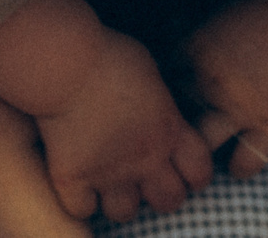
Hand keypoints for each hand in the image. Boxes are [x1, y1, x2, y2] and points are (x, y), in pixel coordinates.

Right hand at [29, 28, 212, 222]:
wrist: (68, 63)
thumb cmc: (110, 55)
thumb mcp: (151, 72)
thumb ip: (160, 101)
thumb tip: (159, 106)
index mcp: (169, 130)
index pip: (199, 172)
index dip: (195, 176)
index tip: (186, 171)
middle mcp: (146, 159)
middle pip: (169, 202)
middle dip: (161, 193)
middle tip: (146, 179)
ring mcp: (109, 173)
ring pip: (125, 213)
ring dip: (119, 199)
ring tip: (109, 181)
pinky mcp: (73, 179)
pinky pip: (81, 210)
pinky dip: (79, 200)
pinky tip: (77, 181)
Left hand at [184, 0, 267, 177]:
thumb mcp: (225, 12)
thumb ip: (201, 33)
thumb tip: (178, 35)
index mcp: (197, 49)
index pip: (168, 72)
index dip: (173, 80)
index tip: (181, 84)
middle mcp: (211, 81)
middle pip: (178, 108)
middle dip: (180, 113)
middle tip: (188, 118)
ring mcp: (238, 107)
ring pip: (203, 141)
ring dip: (201, 147)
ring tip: (204, 152)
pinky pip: (246, 161)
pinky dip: (240, 167)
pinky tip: (238, 166)